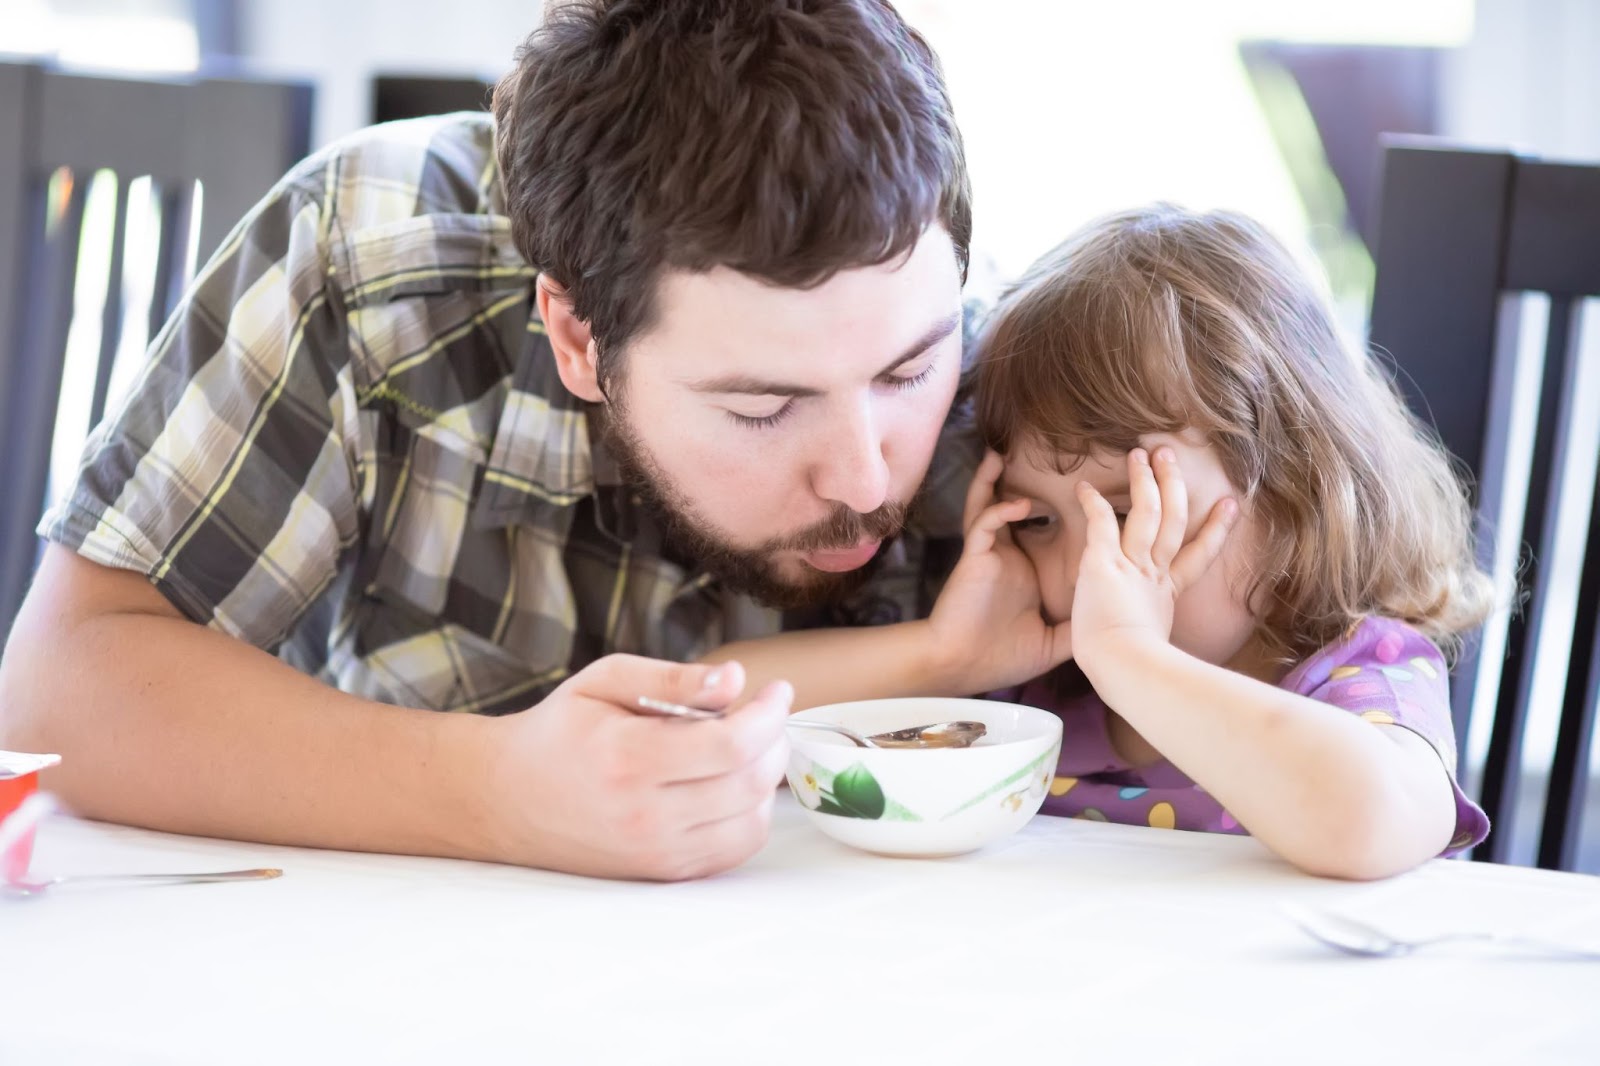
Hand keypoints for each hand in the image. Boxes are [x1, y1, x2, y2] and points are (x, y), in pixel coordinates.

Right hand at [487, 655, 791, 880]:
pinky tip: (733, 784)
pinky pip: (734, 850)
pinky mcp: (662, 872)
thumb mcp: (605, 681)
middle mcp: (644, 815)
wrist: (509, 798)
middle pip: (749, 782)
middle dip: (774, 740)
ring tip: (749, 747)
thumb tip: (735, 681)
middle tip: (765, 714)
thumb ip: (673, 679)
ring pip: (751, 821)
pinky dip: (750, 815)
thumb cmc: (562, 731)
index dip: (769, 714)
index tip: (777, 690)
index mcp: (628, 759)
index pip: (730, 745)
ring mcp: (655, 852)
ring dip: (767, 779)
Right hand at [926, 451, 1072, 692]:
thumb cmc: (1003, 656)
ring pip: (991, 507)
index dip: (1052, 507)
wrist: (965, 669)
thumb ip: (1077, 624)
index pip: (1042, 529)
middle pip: (1012, 508)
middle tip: (1041, 455)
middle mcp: (1008, 556)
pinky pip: (984, 526)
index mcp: (1026, 570)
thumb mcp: (1052, 640)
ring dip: (994, 482)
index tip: (1086, 488)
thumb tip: (1111, 621)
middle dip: (1018, 480)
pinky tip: (1018, 504)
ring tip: (1000, 456)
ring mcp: (990, 555)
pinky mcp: (974, 560)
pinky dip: (1000, 511)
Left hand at [1070, 447, 1235, 682]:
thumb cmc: (1134, 670)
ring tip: (1140, 453)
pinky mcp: (1105, 563)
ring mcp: (1132, 566)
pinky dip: (1094, 503)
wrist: (1125, 668)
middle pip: (1172, 520)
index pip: (1196, 556)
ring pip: (1145, 511)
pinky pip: (1101, 523)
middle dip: (1172, 485)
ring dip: (1143, 480)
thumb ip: (1156, 638)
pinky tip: (1084, 487)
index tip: (1228, 506)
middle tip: (1170, 457)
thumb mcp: (1154, 649)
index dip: (1213, 530)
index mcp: (1167, 594)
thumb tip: (1159, 657)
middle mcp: (1154, 574)